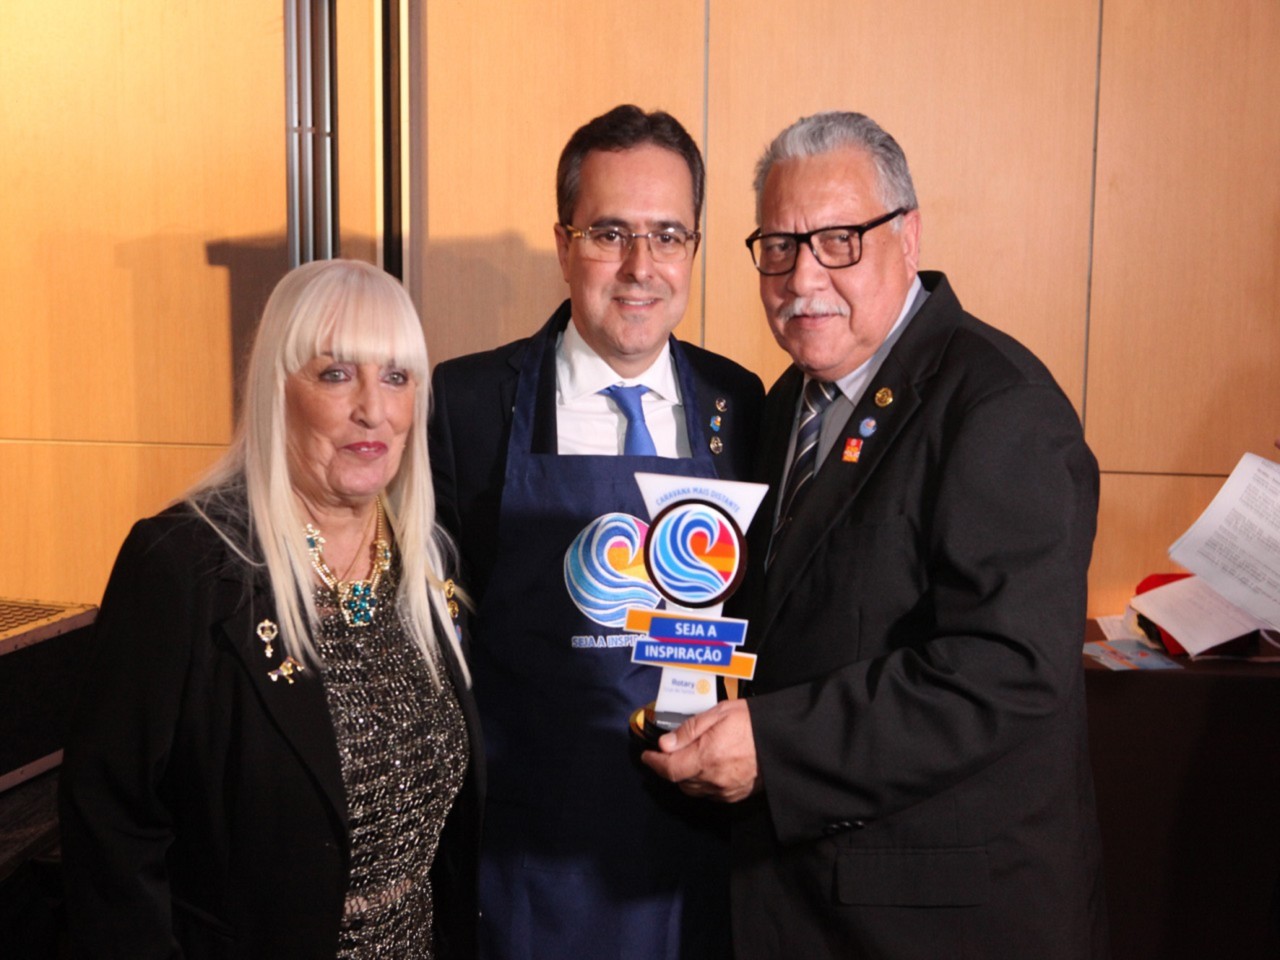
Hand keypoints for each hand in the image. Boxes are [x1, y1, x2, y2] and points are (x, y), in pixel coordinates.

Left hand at [640, 699, 761, 801]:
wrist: (783, 740)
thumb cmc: (752, 721)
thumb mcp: (718, 714)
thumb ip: (689, 730)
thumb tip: (665, 744)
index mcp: (707, 756)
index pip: (669, 769)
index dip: (654, 763)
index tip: (647, 755)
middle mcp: (714, 778)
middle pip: (680, 781)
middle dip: (672, 767)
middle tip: (673, 751)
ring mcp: (725, 790)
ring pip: (694, 789)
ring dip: (686, 776)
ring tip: (691, 758)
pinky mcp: (736, 795)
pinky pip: (710, 794)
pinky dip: (703, 783)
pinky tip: (709, 767)